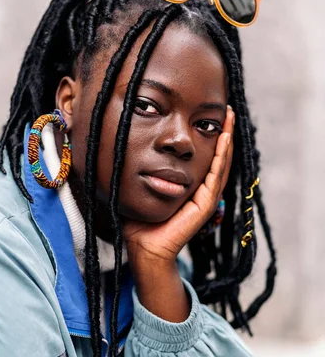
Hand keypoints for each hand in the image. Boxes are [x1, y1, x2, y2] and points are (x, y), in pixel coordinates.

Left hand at [123, 105, 233, 267]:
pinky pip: (215, 176)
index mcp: (190, 188)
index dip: (209, 136)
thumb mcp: (141, 187)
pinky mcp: (204, 206)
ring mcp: (205, 199)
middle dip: (223, 131)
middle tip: (227, 109)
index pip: (205, 157)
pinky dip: (221, 156)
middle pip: (218, 157)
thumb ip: (142, 170)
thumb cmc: (138, 222)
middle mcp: (201, 192)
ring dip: (227, 138)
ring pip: (221, 163)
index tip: (210, 113)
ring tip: (229, 116)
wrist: (142, 248)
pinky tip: (223, 138)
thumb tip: (127, 148)